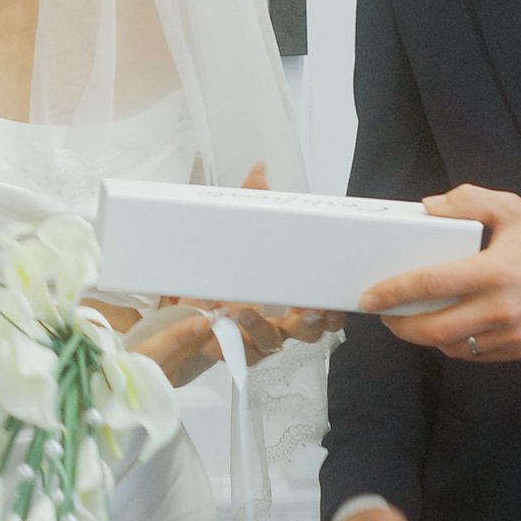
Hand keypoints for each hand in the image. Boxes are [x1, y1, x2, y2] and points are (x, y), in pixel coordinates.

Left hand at [88, 168, 340, 383]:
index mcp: (290, 296)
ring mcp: (254, 338)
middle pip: (308, 333)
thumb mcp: (237, 231)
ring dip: (262, 330)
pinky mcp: (228, 349)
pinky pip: (235, 353)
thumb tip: (259, 168)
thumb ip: (252, 201)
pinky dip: (229, 342)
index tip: (334, 301)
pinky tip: (220, 326)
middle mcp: (279, 322)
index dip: (333, 312)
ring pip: (271, 345)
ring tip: (246, 313)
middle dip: (311, 324)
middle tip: (307, 309)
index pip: (325, 311)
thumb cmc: (223, 263)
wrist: (186, 291)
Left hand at [361, 184, 520, 366]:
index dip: (394, 292)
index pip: (431, 284)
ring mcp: (508, 334)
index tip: (371, 296)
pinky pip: (471, 354)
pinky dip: (451, 344)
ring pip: (449, 346)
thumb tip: (427, 208)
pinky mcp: (515, 350)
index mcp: (494, 271)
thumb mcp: (513, 208)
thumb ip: (468, 201)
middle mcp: (499, 308)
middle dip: (399, 325)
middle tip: (384, 314)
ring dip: (423, 336)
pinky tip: (444, 328)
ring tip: (411, 320)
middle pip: (433, 329)